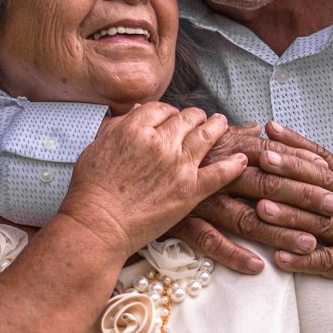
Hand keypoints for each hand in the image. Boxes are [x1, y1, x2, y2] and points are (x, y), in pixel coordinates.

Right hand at [61, 105, 247, 259]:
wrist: (98, 223)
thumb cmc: (91, 190)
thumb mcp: (96, 147)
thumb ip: (117, 127)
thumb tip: (134, 112)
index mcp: (135, 128)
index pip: (161, 109)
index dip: (169, 112)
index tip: (171, 118)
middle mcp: (160, 142)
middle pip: (187, 118)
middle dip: (195, 117)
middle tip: (201, 118)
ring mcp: (178, 165)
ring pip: (206, 136)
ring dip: (217, 127)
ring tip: (222, 124)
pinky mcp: (190, 190)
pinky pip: (220, 173)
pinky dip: (233, 165)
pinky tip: (241, 160)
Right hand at [171, 123, 332, 275]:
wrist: (112, 180)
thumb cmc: (159, 156)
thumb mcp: (196, 140)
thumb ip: (230, 137)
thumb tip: (257, 129)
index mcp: (221, 151)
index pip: (271, 158)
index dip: (301, 167)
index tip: (329, 177)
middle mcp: (212, 172)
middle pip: (267, 186)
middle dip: (303, 198)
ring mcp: (197, 199)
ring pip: (246, 216)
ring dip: (279, 231)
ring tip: (310, 244)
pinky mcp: (180, 222)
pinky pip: (211, 242)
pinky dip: (234, 255)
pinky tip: (259, 267)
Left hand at [259, 122, 332, 304]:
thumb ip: (325, 178)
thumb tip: (288, 152)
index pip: (323, 160)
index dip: (297, 144)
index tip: (271, 131)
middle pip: (323, 184)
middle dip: (291, 171)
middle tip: (264, 159)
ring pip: (322, 222)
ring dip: (290, 215)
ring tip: (262, 208)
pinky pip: (328, 261)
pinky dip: (303, 260)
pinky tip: (279, 257)